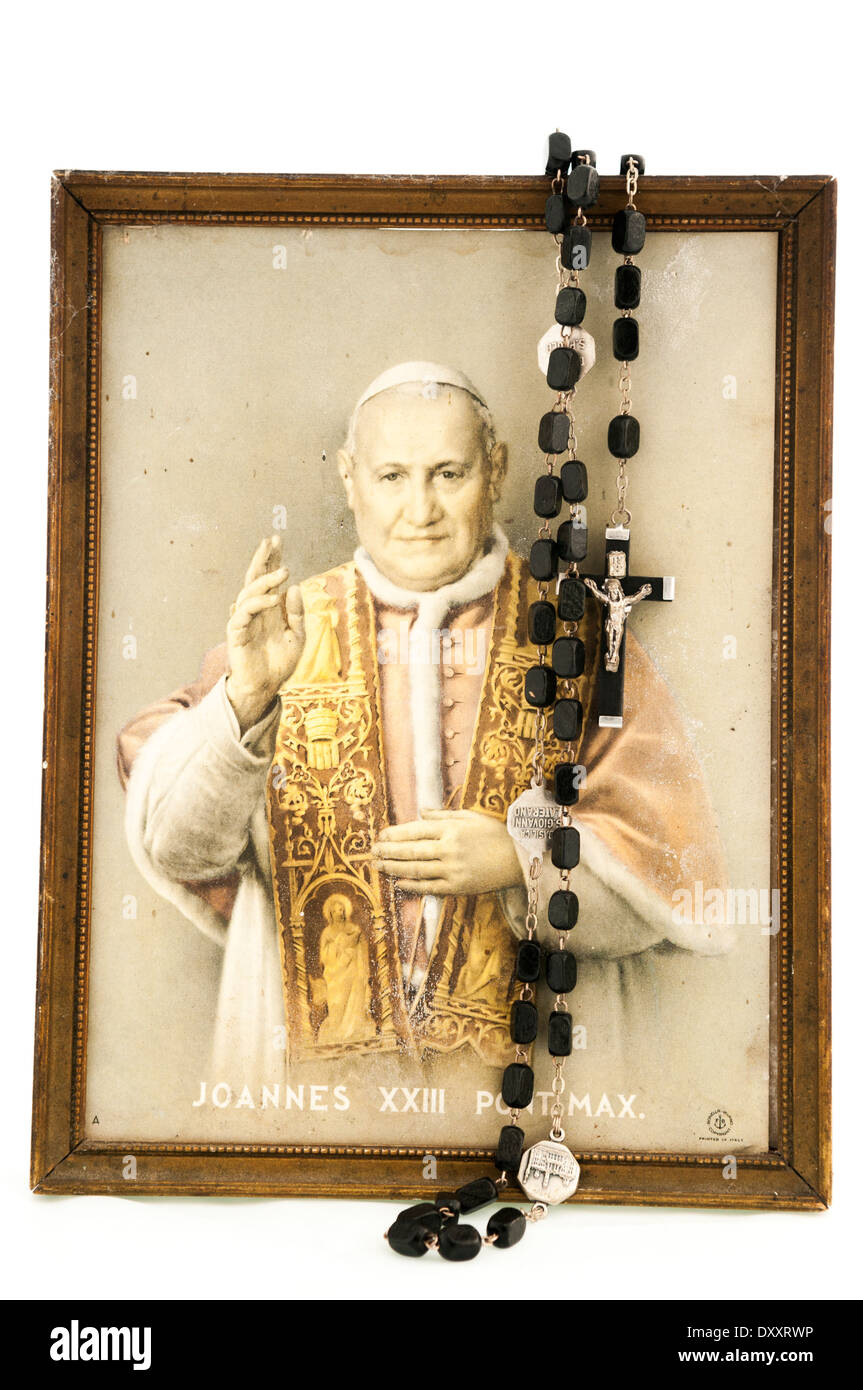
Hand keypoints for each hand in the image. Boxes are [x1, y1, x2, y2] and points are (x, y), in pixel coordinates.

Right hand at [225, 535, 304, 732]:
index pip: (269, 579)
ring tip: (284, 571)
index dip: (272, 560)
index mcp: (269, 609)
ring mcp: (244, 620)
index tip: (277, 540)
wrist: (266, 687)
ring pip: (250, 592)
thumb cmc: (279, 664)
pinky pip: (245, 612)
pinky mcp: (236, 632)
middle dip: (263, 559)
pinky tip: (275, 598)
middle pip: (255, 578)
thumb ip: (296, 613)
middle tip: (271, 541)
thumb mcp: (297, 636)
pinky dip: (259, 603)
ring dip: (267, 579)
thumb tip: (294, 587)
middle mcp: (255, 611)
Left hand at [372, 809, 523, 896]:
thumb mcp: (470, 816)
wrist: (519, 860)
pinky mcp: (457, 887)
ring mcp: (452, 870)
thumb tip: (420, 812)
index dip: (394, 834)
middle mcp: (448, 849)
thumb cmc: (495, 834)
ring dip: (393, 868)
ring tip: (378, 867)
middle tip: (372, 852)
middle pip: (410, 851)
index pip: (414, 830)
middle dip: (387, 851)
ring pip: (415, 870)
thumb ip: (443, 814)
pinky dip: (412, 886)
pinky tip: (398, 883)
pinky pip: (429, 887)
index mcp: (451, 829)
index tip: (380, 835)